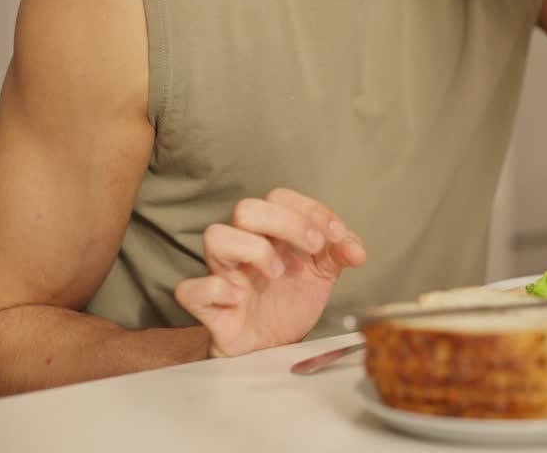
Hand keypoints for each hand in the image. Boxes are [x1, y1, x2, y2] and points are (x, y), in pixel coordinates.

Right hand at [174, 188, 366, 356]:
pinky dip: (216, 289)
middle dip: (285, 223)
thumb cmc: (291, 301)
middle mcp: (244, 247)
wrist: (274, 347)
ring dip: (253, 249)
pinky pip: (190, 289)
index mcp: (271, 233)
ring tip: (278, 273)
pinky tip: (240, 299)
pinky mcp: (208, 307)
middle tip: (312, 248)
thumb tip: (356, 250)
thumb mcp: (322, 274)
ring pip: (215, 236)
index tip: (336, 235)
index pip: (280, 198)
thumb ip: (340, 253)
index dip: (310, 210)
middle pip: (247, 208)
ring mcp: (223, 274)